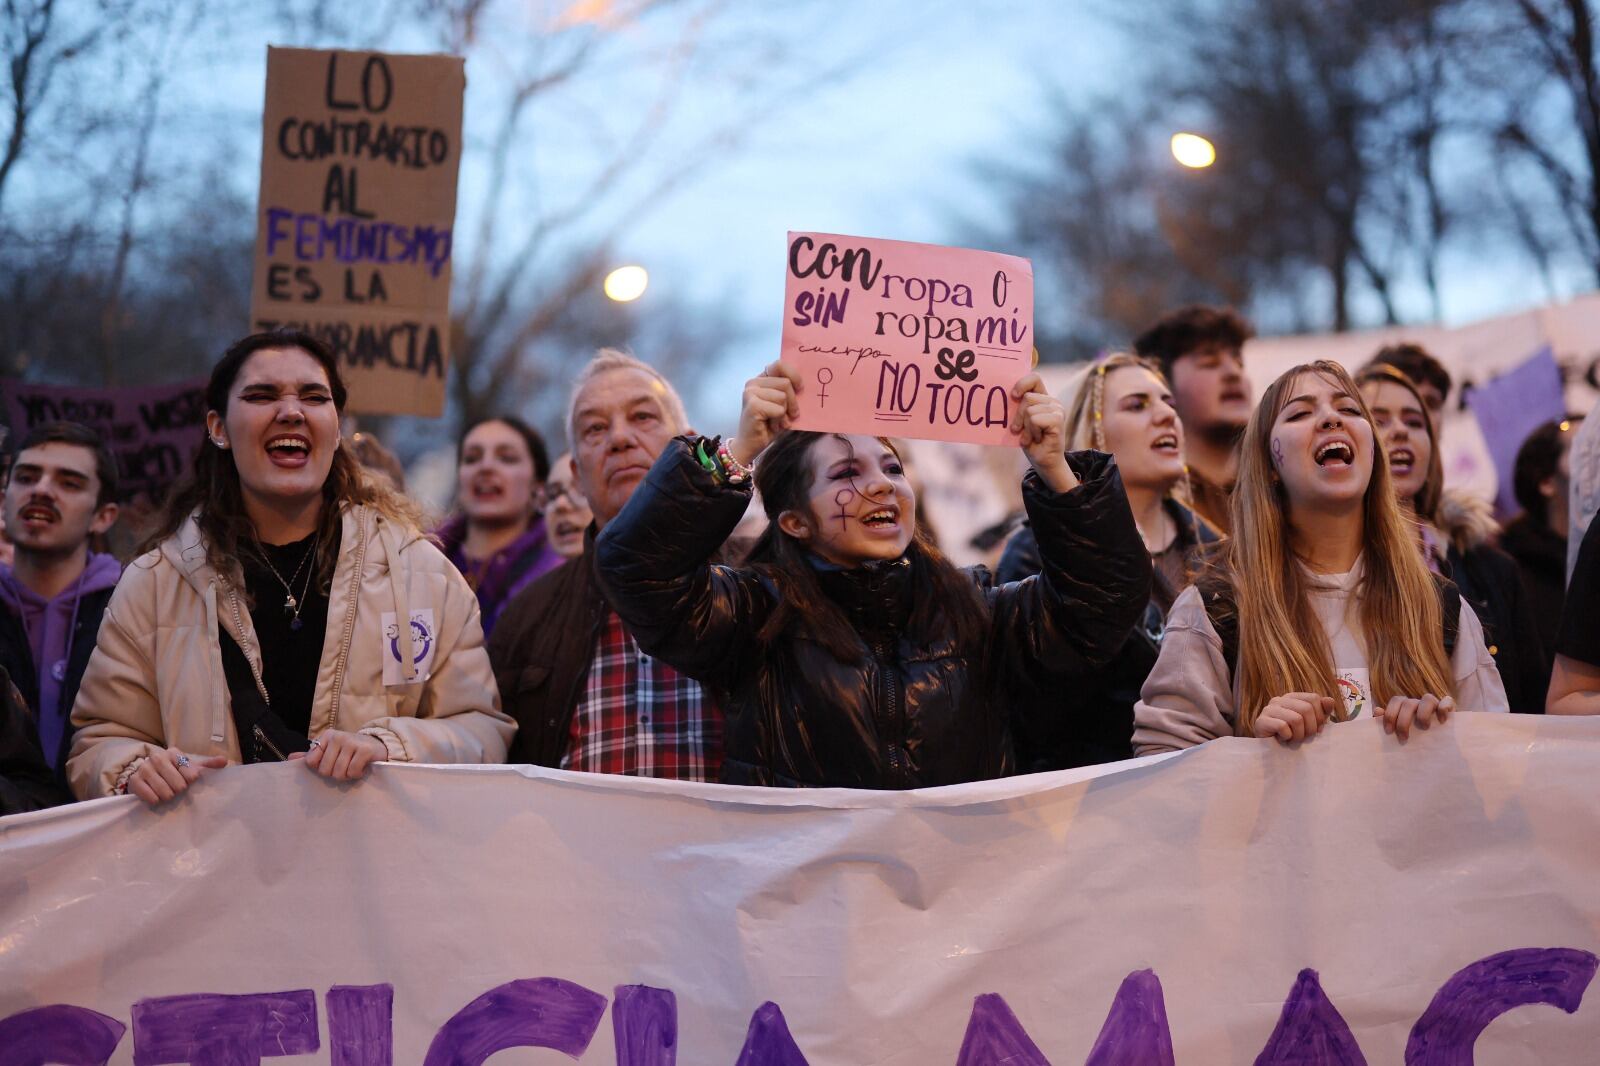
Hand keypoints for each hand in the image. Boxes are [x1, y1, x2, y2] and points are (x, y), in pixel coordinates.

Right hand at [127, 746, 227, 805]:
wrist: (145, 775)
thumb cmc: (173, 771)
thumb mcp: (190, 767)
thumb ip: (207, 765)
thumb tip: (225, 761)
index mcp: (174, 753)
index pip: (190, 770)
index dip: (191, 779)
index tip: (190, 782)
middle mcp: (158, 757)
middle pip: (177, 782)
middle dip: (179, 789)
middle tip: (178, 790)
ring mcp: (145, 768)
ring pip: (163, 789)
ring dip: (168, 795)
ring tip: (168, 794)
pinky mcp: (134, 780)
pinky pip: (148, 794)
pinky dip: (154, 799)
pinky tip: (157, 798)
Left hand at [295, 730, 387, 780]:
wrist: (377, 745)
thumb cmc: (350, 750)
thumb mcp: (330, 750)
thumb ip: (311, 755)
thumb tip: (289, 758)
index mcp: (326, 737)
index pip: (311, 762)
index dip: (320, 769)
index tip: (330, 765)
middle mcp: (338, 737)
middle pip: (325, 770)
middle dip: (334, 774)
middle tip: (343, 768)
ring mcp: (351, 742)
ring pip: (339, 773)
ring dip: (346, 776)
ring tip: (352, 769)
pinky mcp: (364, 750)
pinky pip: (353, 772)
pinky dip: (356, 775)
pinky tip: (361, 769)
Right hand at [728, 361, 801, 465]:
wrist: (750, 446)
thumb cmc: (768, 425)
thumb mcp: (781, 404)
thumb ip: (787, 391)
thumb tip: (804, 385)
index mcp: (760, 379)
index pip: (780, 365)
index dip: (794, 375)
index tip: (800, 388)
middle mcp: (753, 383)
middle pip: (786, 383)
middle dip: (792, 402)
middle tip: (789, 415)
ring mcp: (750, 393)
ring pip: (783, 397)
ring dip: (784, 413)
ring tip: (776, 421)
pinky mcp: (753, 405)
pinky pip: (779, 409)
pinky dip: (779, 420)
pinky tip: (771, 426)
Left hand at [1009, 373, 1078, 492]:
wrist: (1043, 461)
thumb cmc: (1030, 441)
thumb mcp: (1020, 421)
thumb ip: (1017, 407)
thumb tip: (1006, 395)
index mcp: (1043, 398)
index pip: (1034, 378)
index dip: (1022, 383)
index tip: (1013, 396)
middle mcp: (1052, 401)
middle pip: (1027, 397)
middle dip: (1018, 416)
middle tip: (1021, 430)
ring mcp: (1057, 409)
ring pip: (1029, 410)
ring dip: (1026, 428)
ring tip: (1032, 436)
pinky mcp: (1058, 419)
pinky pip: (1035, 420)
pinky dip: (1032, 432)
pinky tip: (1037, 439)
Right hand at [1254, 693, 1334, 743]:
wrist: (1270, 750)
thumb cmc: (1293, 736)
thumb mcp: (1311, 724)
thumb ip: (1322, 712)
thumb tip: (1330, 700)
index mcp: (1292, 697)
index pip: (1313, 698)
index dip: (1319, 716)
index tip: (1316, 729)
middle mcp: (1280, 699)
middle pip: (1306, 709)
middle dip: (1310, 728)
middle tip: (1304, 737)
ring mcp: (1269, 709)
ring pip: (1296, 719)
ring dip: (1299, 735)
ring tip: (1293, 739)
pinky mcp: (1261, 721)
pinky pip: (1282, 726)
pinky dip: (1287, 737)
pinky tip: (1282, 739)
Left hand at [1378, 693, 1453, 740]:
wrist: (1440, 740)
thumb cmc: (1415, 735)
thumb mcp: (1401, 729)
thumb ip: (1389, 721)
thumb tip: (1377, 711)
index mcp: (1406, 704)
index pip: (1396, 701)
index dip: (1390, 714)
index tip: (1389, 732)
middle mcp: (1419, 701)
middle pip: (1408, 703)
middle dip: (1403, 721)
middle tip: (1403, 737)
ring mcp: (1434, 703)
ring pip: (1427, 698)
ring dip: (1423, 714)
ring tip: (1424, 728)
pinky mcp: (1449, 707)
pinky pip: (1447, 701)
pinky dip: (1444, 709)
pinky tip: (1442, 721)